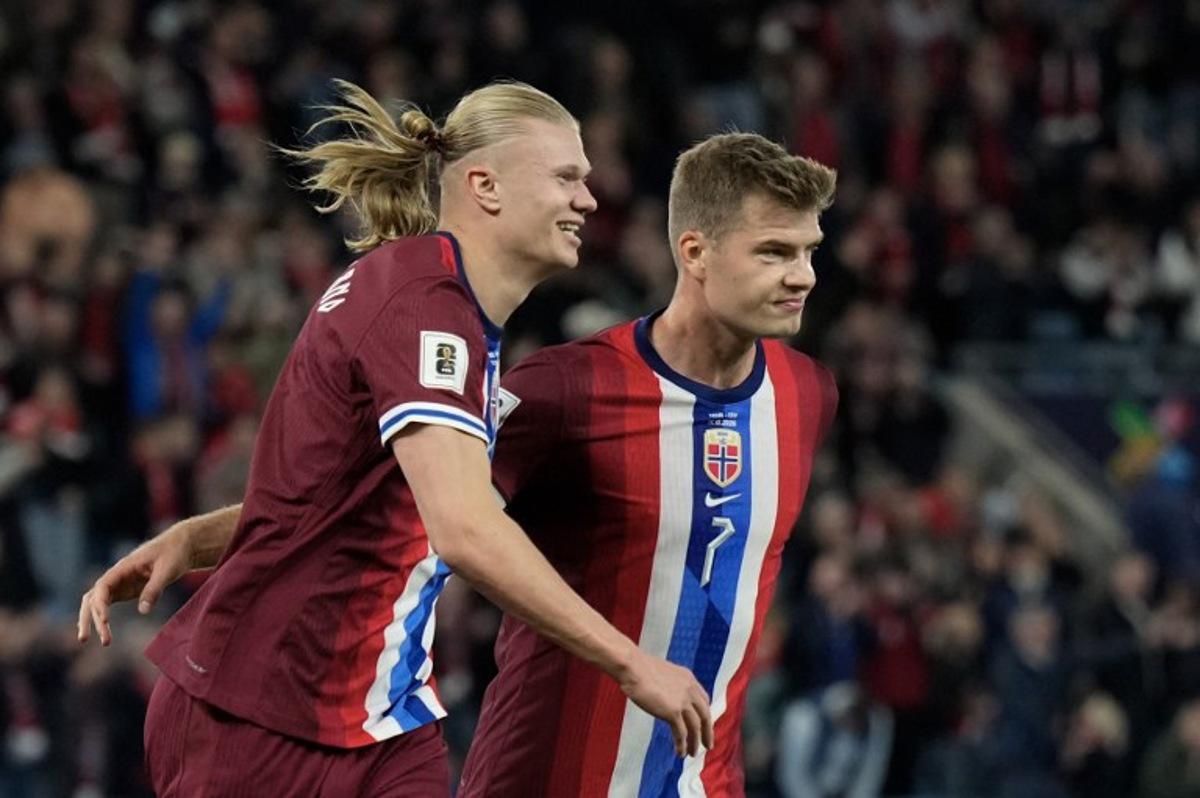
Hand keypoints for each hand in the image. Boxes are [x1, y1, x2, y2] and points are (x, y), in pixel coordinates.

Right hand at [77, 525, 193, 645]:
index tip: (105, 620)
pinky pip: (107, 605)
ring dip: (95, 621)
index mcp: (124, 567)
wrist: (181, 547)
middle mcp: (117, 576)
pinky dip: (102, 619)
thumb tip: (143, 611)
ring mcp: (120, 583)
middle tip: (86, 639)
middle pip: (93, 597)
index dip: (100, 604)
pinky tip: (105, 634)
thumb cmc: (174, 554)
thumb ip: (154, 589)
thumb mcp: (168, 570)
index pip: (102, 586)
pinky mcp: (126, 590)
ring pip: (97, 603)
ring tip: (103, 643)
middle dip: (89, 618)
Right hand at [617, 649, 713, 756]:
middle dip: (707, 732)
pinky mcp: (673, 712)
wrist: (633, 667)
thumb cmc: (640, 668)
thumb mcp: (664, 673)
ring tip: (691, 753)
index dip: (704, 714)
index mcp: (688, 679)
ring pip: (695, 727)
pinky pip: (682, 733)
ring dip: (694, 742)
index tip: (704, 724)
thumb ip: (671, 684)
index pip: (704, 700)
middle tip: (707, 745)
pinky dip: (682, 744)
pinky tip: (680, 752)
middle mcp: (690, 690)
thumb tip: (668, 695)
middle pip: (705, 715)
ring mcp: (683, 701)